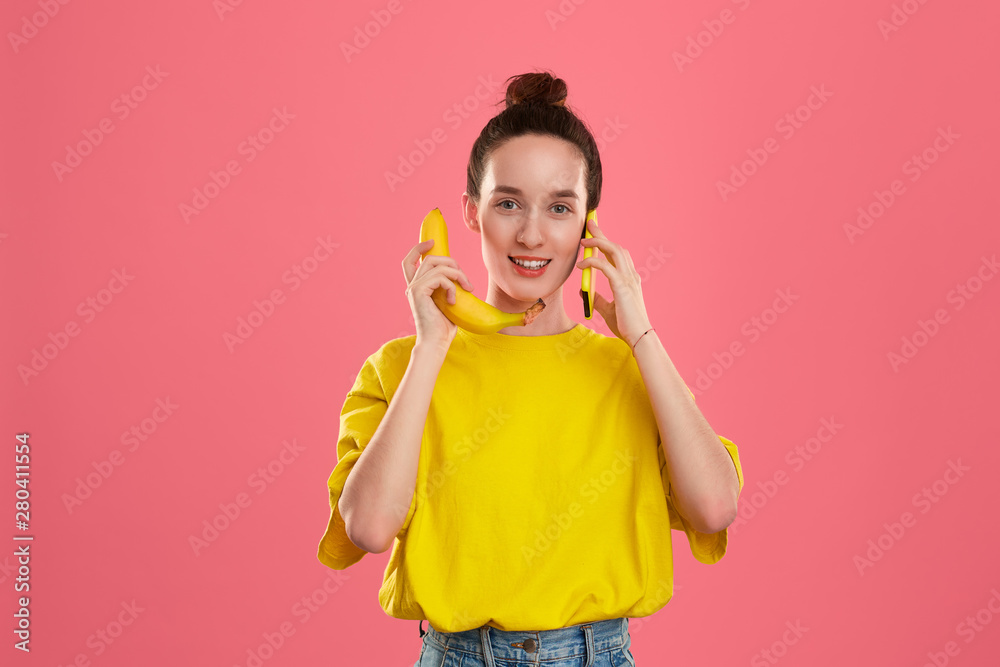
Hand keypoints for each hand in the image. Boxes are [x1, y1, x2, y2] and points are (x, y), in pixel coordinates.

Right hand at [402, 239, 474, 352]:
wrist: (436, 343)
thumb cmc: (444, 328)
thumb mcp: (449, 302)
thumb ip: (449, 288)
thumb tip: (463, 278)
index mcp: (418, 287)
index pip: (410, 261)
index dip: (419, 248)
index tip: (432, 242)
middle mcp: (412, 286)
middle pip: (429, 258)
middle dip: (452, 262)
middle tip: (465, 278)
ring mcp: (414, 288)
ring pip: (437, 265)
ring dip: (458, 274)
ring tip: (467, 288)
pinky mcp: (418, 292)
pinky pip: (440, 277)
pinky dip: (452, 286)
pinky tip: (453, 301)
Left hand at [576, 215, 652, 348]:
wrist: (638, 337)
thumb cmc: (627, 326)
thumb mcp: (608, 310)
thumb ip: (598, 299)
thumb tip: (585, 292)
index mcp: (629, 279)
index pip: (617, 254)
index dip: (606, 241)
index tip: (594, 232)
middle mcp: (631, 275)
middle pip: (616, 247)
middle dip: (602, 234)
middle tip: (590, 224)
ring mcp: (628, 279)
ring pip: (614, 250)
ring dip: (599, 242)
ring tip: (584, 239)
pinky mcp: (622, 286)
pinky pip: (605, 267)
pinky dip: (593, 262)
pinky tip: (581, 265)